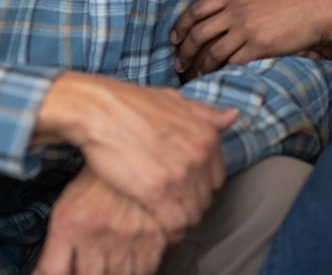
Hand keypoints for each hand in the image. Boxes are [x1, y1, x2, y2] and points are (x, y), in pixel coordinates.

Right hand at [33, 74, 236, 240]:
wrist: (98, 110)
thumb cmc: (131, 104)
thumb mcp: (175, 101)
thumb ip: (206, 114)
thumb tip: (233, 117)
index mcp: (207, 136)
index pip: (217, 178)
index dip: (200, 186)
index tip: (182, 188)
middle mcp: (199, 155)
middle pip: (206, 198)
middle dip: (190, 203)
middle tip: (169, 204)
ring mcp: (180, 174)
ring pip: (193, 214)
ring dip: (180, 220)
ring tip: (163, 217)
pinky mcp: (156, 191)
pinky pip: (175, 223)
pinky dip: (168, 230)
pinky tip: (157, 226)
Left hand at [34, 169, 167, 274]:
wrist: (131, 154)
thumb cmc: (95, 187)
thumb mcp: (65, 212)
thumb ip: (53, 251)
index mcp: (69, 225)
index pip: (54, 273)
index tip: (66, 273)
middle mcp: (97, 231)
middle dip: (89, 274)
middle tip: (92, 265)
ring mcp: (126, 234)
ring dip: (114, 274)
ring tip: (111, 265)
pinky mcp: (153, 233)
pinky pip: (146, 268)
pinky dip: (138, 270)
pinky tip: (131, 262)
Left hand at [171, 0, 331, 76]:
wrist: (330, 2)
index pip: (197, 8)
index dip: (181, 25)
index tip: (175, 37)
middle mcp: (237, 10)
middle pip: (198, 33)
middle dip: (184, 50)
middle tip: (179, 62)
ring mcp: (247, 29)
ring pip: (212, 51)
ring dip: (200, 65)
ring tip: (196, 75)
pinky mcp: (260, 47)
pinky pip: (233, 62)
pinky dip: (222, 71)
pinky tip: (219, 77)